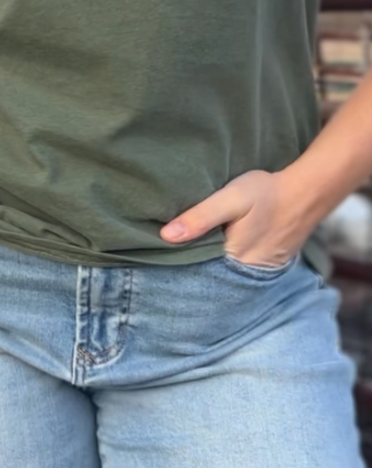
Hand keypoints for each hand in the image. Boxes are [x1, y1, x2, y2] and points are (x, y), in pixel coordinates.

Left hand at [159, 169, 306, 266]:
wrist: (306, 192)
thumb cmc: (266, 193)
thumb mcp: (230, 199)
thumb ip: (200, 217)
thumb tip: (166, 236)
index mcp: (234, 261)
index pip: (195, 271)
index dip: (177, 261)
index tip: (161, 251)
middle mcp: (247, 275)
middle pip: (209, 275)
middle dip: (191, 264)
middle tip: (172, 249)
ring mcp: (260, 273)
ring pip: (224, 274)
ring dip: (209, 264)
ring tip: (190, 249)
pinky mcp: (267, 266)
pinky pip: (239, 269)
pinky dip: (226, 261)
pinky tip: (217, 248)